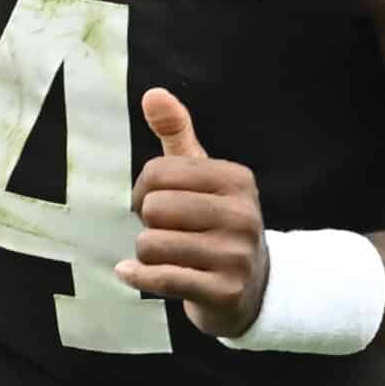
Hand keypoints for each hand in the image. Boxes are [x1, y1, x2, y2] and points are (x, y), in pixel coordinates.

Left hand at [122, 87, 268, 338]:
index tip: (153, 201)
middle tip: (164, 230)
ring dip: (147, 252)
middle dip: (148, 222)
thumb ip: (177, 134)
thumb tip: (152, 94)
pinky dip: (137, 276)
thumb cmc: (215, 223)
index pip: (159, 171)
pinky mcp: (224, 291)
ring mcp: (236, 256)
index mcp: (237, 179)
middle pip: (154, 208)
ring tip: (165, 253)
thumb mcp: (202, 176)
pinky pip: (161, 278)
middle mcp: (242, 215)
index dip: (143, 188)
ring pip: (152, 244)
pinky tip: (130, 272)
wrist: (254, 288)